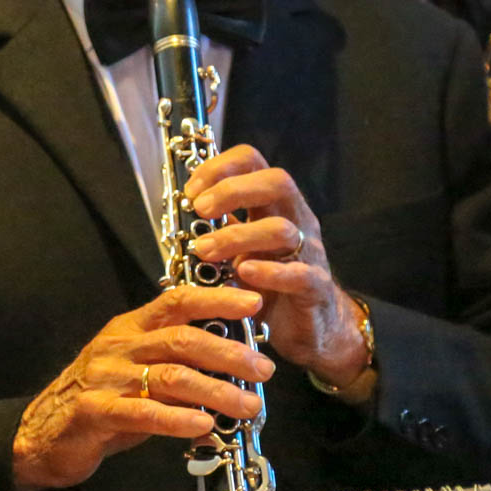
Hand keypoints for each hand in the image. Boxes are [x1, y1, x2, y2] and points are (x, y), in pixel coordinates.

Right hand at [11, 286, 273, 490]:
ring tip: (247, 405)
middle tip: (264, 369)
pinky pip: (143, 412)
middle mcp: (118, 347)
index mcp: (130, 329)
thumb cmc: (100, 402)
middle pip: (182, 339)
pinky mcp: (94, 411)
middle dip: (229, 353)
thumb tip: (234, 368)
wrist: (41, 434)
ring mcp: (105, 378)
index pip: (176, 301)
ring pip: (170, 376)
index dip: (216, 299)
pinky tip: (203, 425)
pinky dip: (177, 418)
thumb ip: (179, 366)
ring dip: (216, 390)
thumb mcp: (139, 374)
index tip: (253, 302)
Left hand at [182, 144, 369, 390]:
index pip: (253, 162)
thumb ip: (214, 229)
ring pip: (281, 228)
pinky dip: (269, 272)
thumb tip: (175, 212)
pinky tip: (243, 274)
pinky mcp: (315, 287)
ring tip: (205, 252)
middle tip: (199, 210)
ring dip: (237, 236)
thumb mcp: (237, 251)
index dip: (219, 167)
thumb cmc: (266, 284)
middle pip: (276, 182)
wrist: (308, 328)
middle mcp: (296, 220)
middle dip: (232, 191)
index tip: (190, 191)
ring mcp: (309, 252)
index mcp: (273, 205)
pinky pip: (299, 273)